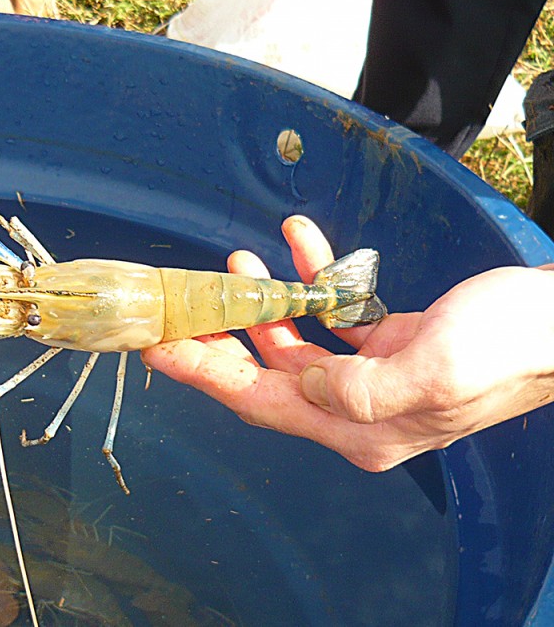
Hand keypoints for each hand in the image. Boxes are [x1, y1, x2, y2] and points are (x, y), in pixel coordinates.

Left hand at [141, 215, 553, 470]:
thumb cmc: (510, 345)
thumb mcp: (435, 369)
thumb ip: (360, 388)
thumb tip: (308, 380)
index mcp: (361, 428)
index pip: (258, 402)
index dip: (203, 374)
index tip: (158, 348)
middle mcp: (358, 410)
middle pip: (263, 376)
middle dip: (219, 340)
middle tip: (180, 307)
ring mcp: (371, 378)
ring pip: (292, 343)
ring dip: (262, 302)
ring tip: (238, 261)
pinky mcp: (386, 345)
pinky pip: (331, 315)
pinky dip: (314, 279)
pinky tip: (301, 241)